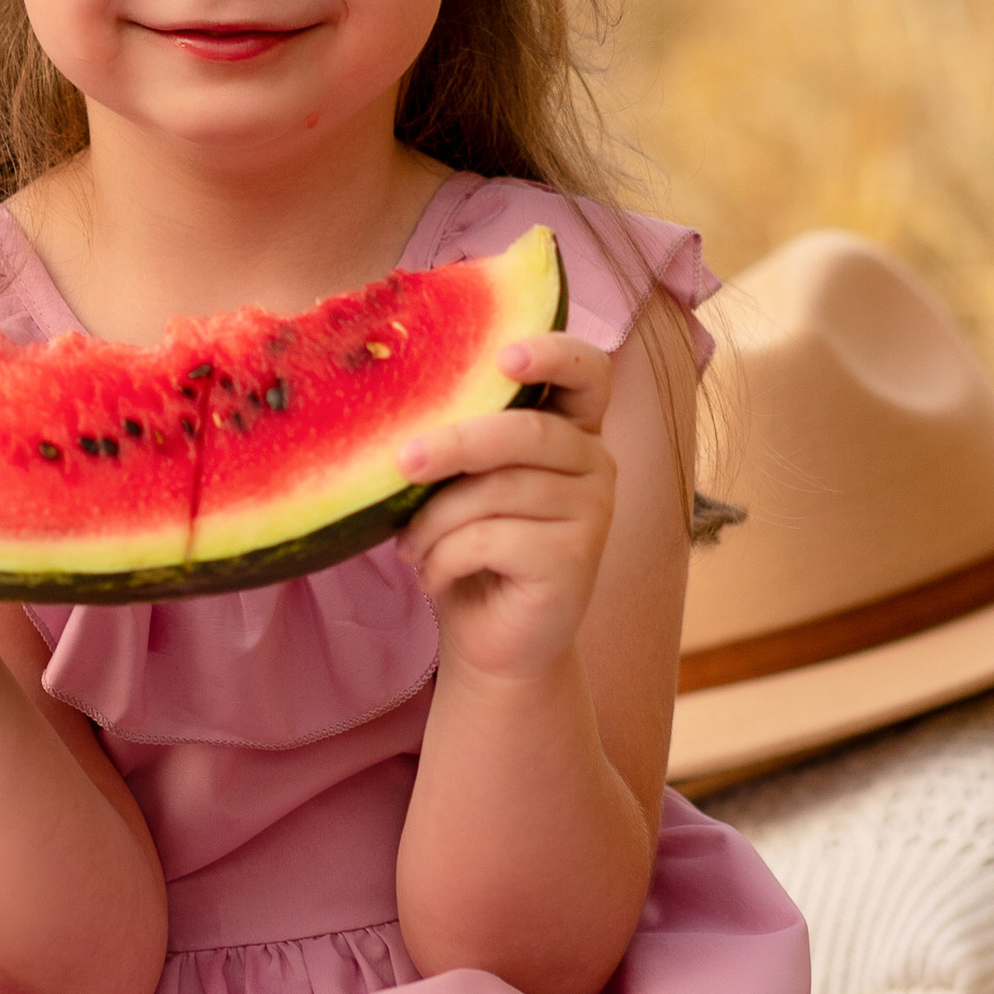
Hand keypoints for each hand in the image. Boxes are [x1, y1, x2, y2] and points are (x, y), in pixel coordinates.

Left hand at [393, 333, 616, 684]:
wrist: (491, 640)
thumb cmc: (470, 551)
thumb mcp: (460, 486)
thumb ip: (457, 444)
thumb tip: (398, 410)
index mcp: (568, 429)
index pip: (585, 370)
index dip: (552, 352)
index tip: (503, 356)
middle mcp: (594, 462)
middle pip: (527, 432)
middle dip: (456, 442)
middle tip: (401, 460)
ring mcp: (594, 511)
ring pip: (498, 490)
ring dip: (435, 522)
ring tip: (411, 548)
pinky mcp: (577, 559)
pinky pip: (492, 539)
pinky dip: (446, 557)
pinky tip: (435, 574)